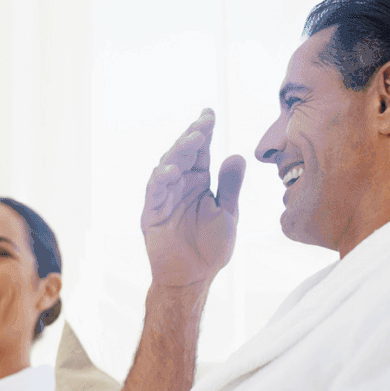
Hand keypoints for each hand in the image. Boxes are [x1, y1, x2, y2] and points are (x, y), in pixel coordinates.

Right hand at [142, 108, 245, 286]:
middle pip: (183, 154)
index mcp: (199, 182)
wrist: (194, 277)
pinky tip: (172, 171)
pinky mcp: (151, 213)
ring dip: (178, 153)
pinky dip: (161, 180)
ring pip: (167, 167)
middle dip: (193, 137)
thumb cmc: (211, 247)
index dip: (203, 131)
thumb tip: (237, 155)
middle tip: (203, 123)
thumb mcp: (227, 213)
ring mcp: (164, 197)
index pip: (200, 151)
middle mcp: (180, 185)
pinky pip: (154, 192)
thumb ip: (230, 186)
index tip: (209, 113)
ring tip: (192, 141)